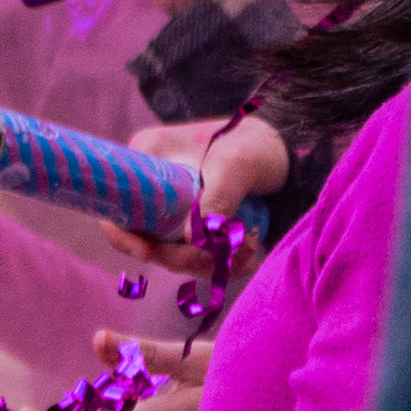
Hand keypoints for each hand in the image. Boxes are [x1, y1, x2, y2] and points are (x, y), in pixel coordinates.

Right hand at [96, 113, 286, 274]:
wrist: (293, 154)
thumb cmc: (259, 146)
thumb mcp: (237, 165)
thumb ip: (217, 199)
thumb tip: (194, 242)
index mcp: (147, 160)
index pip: (116, 206)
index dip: (124, 235)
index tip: (147, 252)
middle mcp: (153, 187)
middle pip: (147, 237)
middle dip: (182, 255)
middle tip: (221, 255)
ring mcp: (174, 209)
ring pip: (173, 252)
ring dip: (208, 262)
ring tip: (247, 250)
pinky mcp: (196, 225)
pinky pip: (196, 255)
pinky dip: (220, 263)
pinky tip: (247, 254)